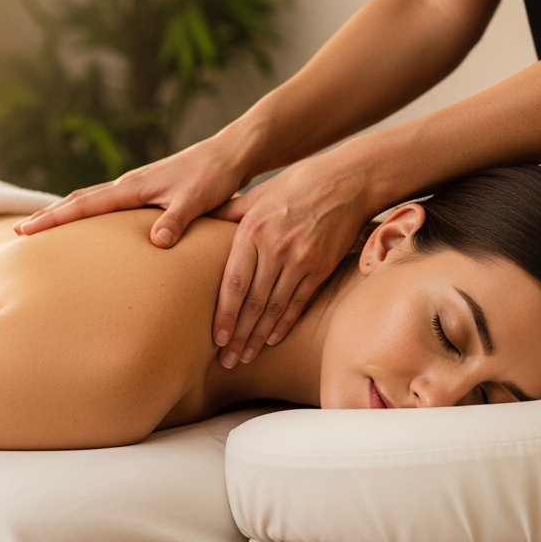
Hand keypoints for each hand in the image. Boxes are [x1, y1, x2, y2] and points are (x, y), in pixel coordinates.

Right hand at [13, 134, 247, 247]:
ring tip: (41, 229)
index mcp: (133, 187)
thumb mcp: (197, 200)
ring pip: (90, 200)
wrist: (230, 154)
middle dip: (48, 216)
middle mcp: (128, 185)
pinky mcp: (146, 192)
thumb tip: (156, 242)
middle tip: (18, 233)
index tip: (26, 231)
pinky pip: (106, 204)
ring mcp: (135, 187)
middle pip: (78, 201)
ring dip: (64, 214)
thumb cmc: (214, 176)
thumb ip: (176, 219)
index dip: (54, 219)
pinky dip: (87, 212)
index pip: (84, 205)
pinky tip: (85, 225)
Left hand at [209, 145, 374, 366]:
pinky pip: (300, 302)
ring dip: (259, 337)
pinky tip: (272, 339)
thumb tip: (195, 223)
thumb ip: (228, 214)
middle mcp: (276, 249)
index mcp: (253, 231)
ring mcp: (302, 260)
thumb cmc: (294, 185)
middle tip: (227, 360)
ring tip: (245, 356)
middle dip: (238, 335)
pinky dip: (285, 324)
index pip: (234, 283)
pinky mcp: (322, 267)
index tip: (215, 339)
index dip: (224, 314)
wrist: (345, 182)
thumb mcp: (257, 195)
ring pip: (276, 308)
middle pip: (254, 303)